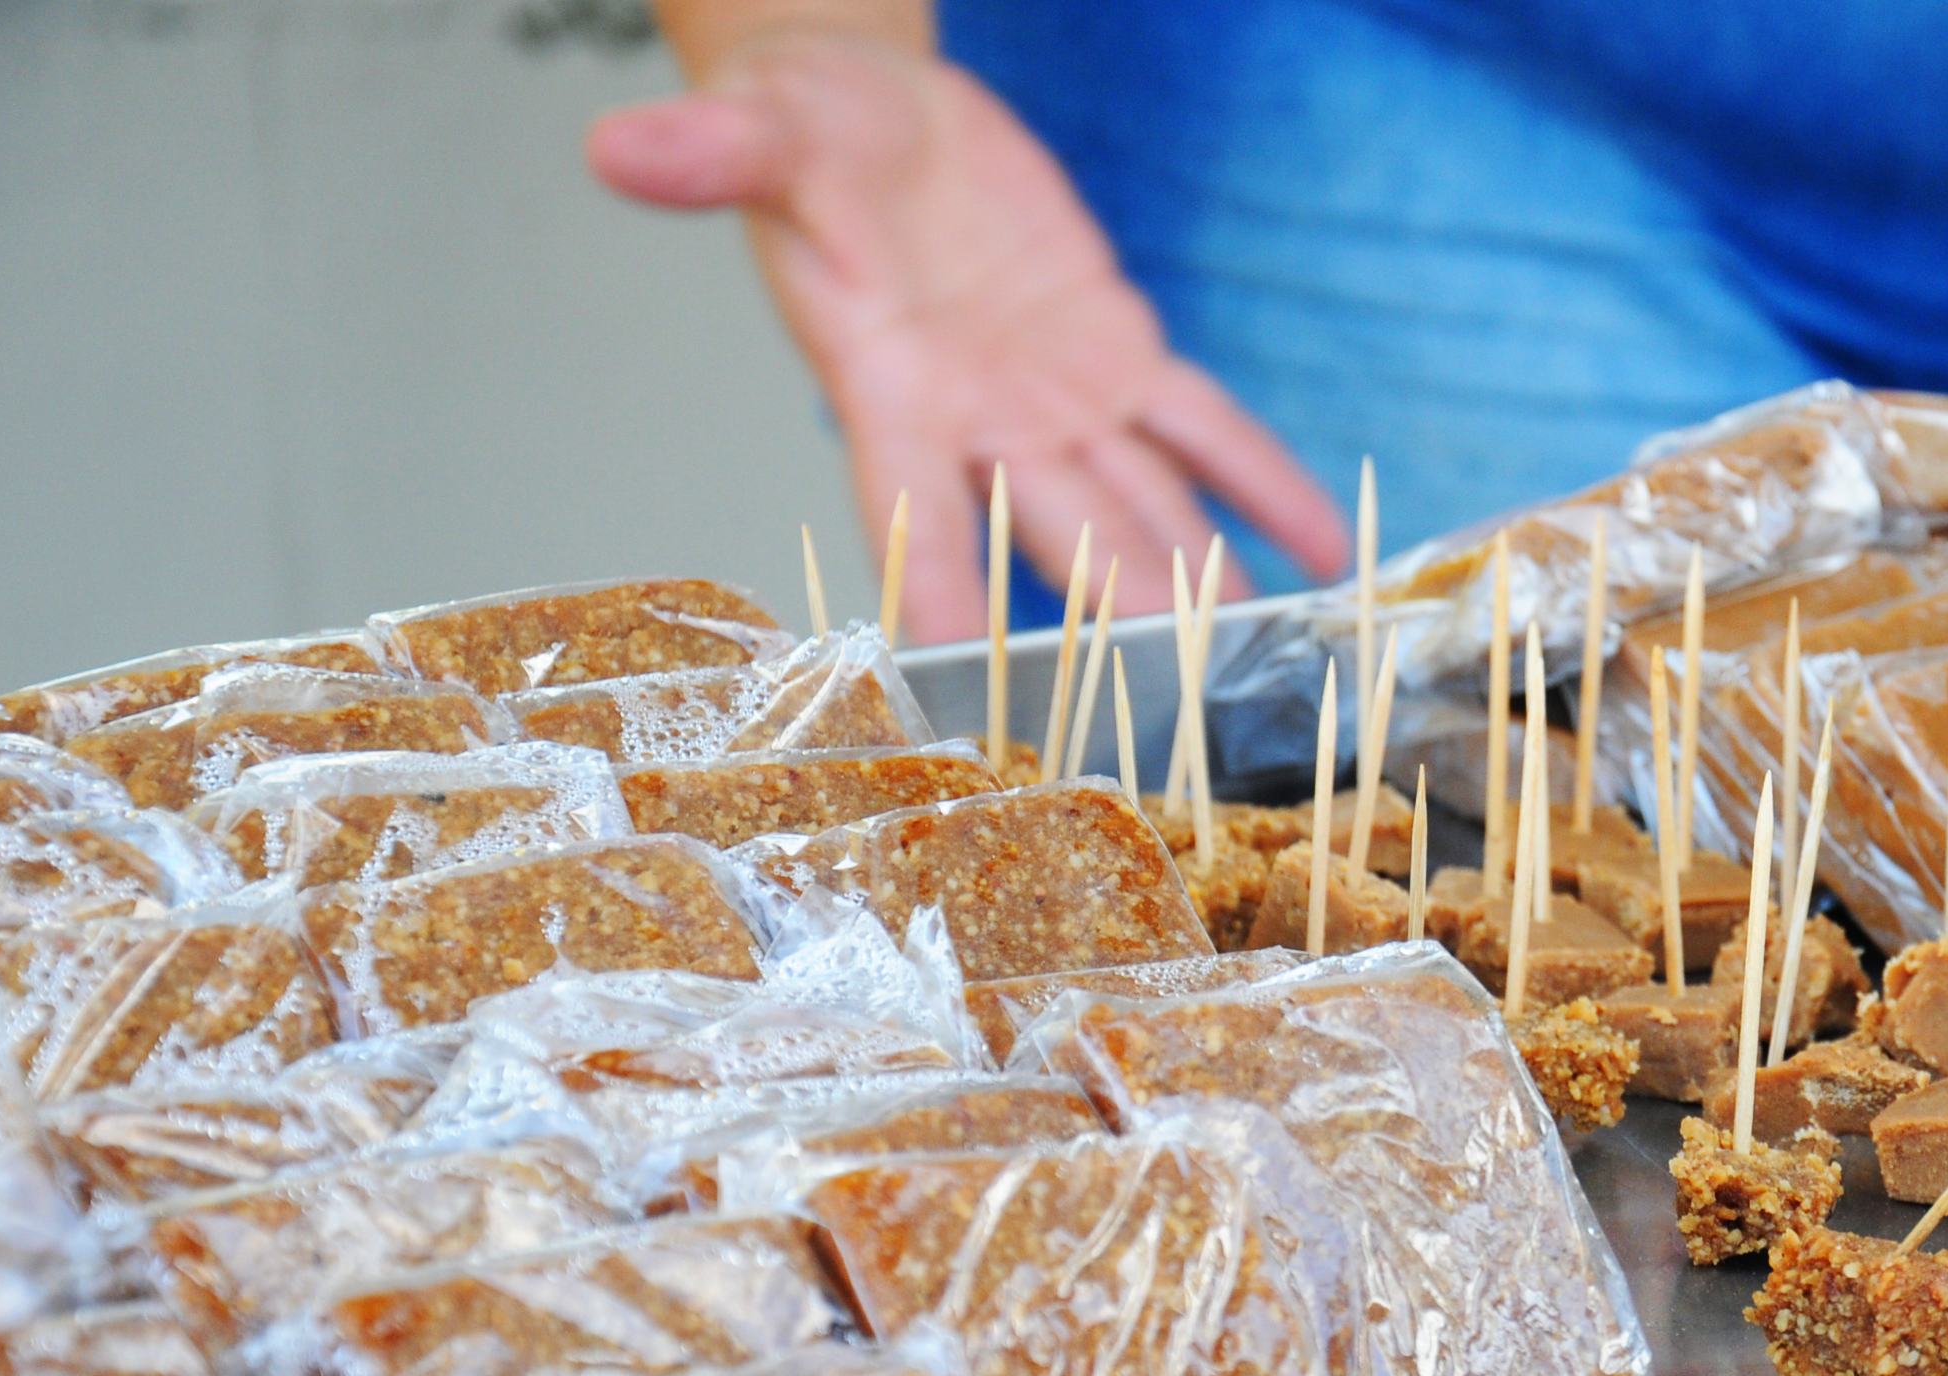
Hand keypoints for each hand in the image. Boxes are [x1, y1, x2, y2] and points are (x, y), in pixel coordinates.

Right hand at [587, 32, 1349, 642]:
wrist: (873, 113)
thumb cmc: (806, 135)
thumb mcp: (762, 127)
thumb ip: (710, 151)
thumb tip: (622, 146)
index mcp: (888, 392)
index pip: (913, 513)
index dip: (941, 593)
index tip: (963, 681)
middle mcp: (980, 425)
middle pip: (1056, 533)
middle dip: (1115, 609)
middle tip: (1175, 690)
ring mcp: (1057, 404)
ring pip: (1144, 505)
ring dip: (1202, 575)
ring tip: (1266, 648)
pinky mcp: (1118, 357)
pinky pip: (1206, 426)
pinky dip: (1264, 480)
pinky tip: (1324, 543)